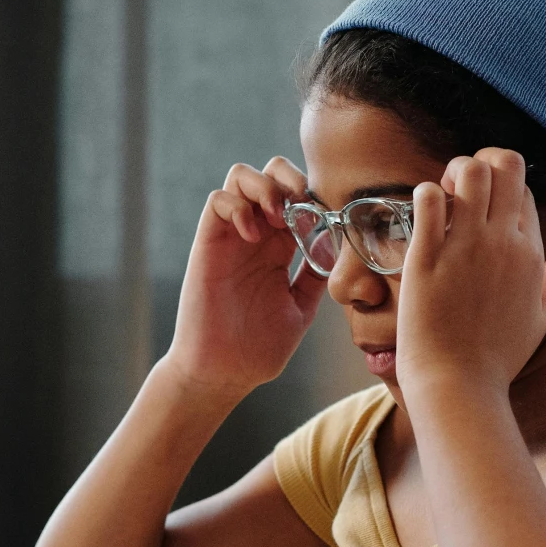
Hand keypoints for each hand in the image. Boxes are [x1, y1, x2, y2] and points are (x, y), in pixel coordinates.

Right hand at [164, 157, 326, 396]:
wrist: (223, 373)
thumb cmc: (258, 348)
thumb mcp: (300, 308)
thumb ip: (315, 276)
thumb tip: (337, 246)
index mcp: (280, 249)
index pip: (297, 197)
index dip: (315, 195)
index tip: (330, 218)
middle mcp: (256, 236)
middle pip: (270, 173)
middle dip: (290, 178)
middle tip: (303, 206)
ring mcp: (231, 237)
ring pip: (241, 176)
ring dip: (264, 185)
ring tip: (278, 215)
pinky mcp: (208, 244)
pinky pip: (217, 201)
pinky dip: (238, 205)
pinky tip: (254, 236)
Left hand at [395, 148, 545, 402]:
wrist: (459, 384)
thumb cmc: (498, 353)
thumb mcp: (543, 310)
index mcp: (531, 252)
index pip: (523, 189)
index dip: (502, 186)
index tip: (481, 206)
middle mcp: (503, 242)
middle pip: (505, 165)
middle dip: (482, 162)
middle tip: (461, 188)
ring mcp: (466, 246)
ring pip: (470, 171)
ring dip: (454, 172)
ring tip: (444, 197)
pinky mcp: (428, 256)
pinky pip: (429, 198)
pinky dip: (426, 194)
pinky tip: (423, 213)